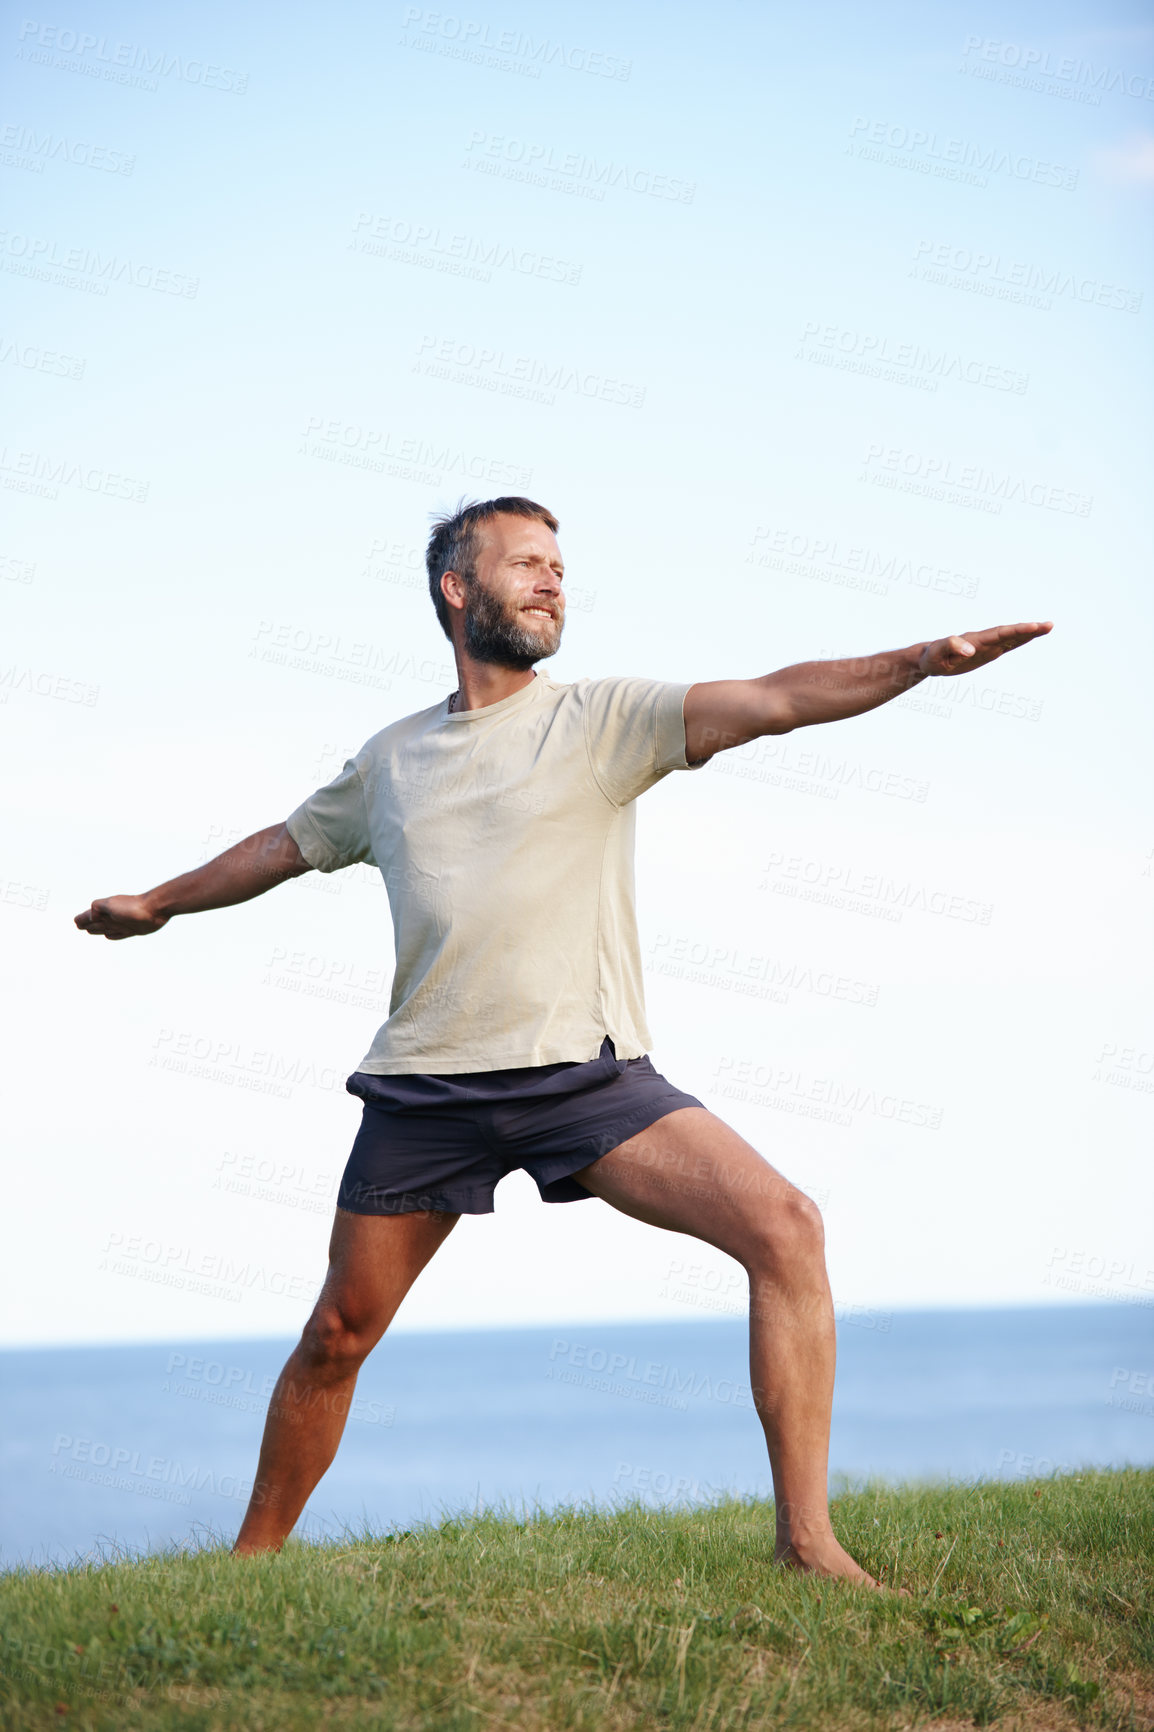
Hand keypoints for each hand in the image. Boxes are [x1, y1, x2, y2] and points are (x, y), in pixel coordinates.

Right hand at [74, 894, 168, 939]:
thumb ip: (97, 908)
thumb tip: (91, 916)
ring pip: (105, 928)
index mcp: (105, 910)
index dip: (82, 919)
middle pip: (96, 922)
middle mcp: (113, 917)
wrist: (154, 909)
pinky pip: (118, 934)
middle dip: (88, 924)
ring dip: (97, 930)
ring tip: (90, 930)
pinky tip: (109, 936)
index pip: (89, 916)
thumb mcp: (110, 904)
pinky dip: (112, 935)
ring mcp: (123, 923)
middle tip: (79, 925)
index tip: (75, 921)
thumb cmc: (132, 906)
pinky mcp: (133, 929)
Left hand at [918, 620, 1052, 676]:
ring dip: (1029, 632)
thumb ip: (952, 647)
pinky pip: (1006, 645)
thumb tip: (970, 650)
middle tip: (1049, 625)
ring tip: (1047, 627)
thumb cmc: (931, 657)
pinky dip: (1020, 640)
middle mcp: (983, 639)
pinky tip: (1032, 637)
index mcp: (974, 640)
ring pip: (1011, 637)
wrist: (927, 658)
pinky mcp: (986, 651)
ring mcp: (986, 645)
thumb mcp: (937, 654)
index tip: (1032, 627)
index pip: (999, 634)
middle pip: (1009, 632)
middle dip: (1028, 629)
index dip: (1016, 631)